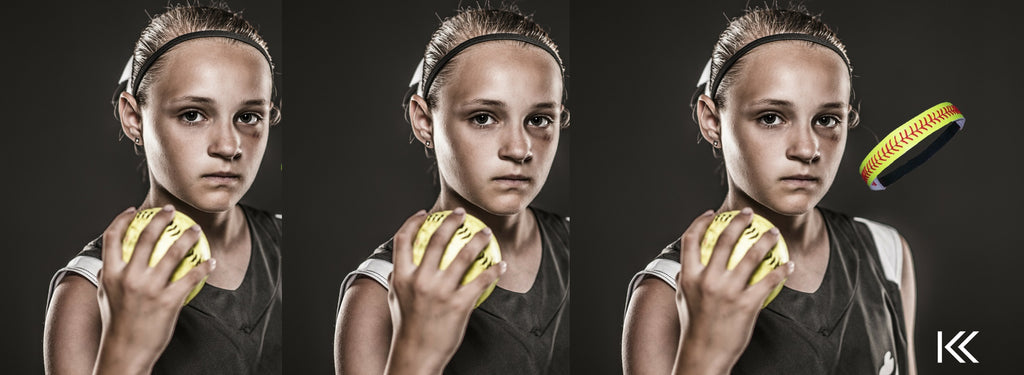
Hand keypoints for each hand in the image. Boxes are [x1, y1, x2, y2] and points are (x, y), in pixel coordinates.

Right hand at [93, 205, 215, 374]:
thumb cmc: (116, 323)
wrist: (125, 351)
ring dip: (188, 236)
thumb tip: (109, 260)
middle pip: (146, 237)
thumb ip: (107, 276)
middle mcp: (129, 277)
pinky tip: (211, 261)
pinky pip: (190, 277)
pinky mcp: (168, 301)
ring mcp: (149, 289)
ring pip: (173, 253)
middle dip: (161, 218)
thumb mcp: (104, 296)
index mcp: (110, 273)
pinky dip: (203, 266)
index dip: (123, 219)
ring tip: (196, 229)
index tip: (134, 210)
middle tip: (172, 211)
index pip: (113, 237)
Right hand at [385, 208, 506, 374]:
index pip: (404, 239)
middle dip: (451, 221)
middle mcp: (420, 280)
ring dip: (478, 239)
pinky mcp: (458, 305)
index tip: (425, 213)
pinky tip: (501, 264)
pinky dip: (493, 270)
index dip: (413, 221)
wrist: (416, 354)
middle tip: (462, 214)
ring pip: (463, 256)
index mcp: (402, 276)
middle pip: (436, 240)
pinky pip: (480, 281)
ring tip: (486, 232)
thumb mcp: (395, 298)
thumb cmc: (406, 326)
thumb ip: (398, 277)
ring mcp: (440, 292)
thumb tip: (401, 260)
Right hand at [674, 208, 793, 373]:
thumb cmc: (693, 325)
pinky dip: (781, 270)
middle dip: (739, 221)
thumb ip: (685, 277)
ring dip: (765, 239)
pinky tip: (788, 264)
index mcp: (689, 276)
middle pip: (724, 240)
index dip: (701, 222)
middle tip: (749, 214)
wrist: (704, 353)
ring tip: (773, 232)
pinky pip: (768, 281)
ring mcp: (728, 292)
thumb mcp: (682, 298)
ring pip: (751, 256)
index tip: (713, 213)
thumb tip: (687, 260)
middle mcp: (707, 280)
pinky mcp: (746, 304)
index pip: (692, 239)